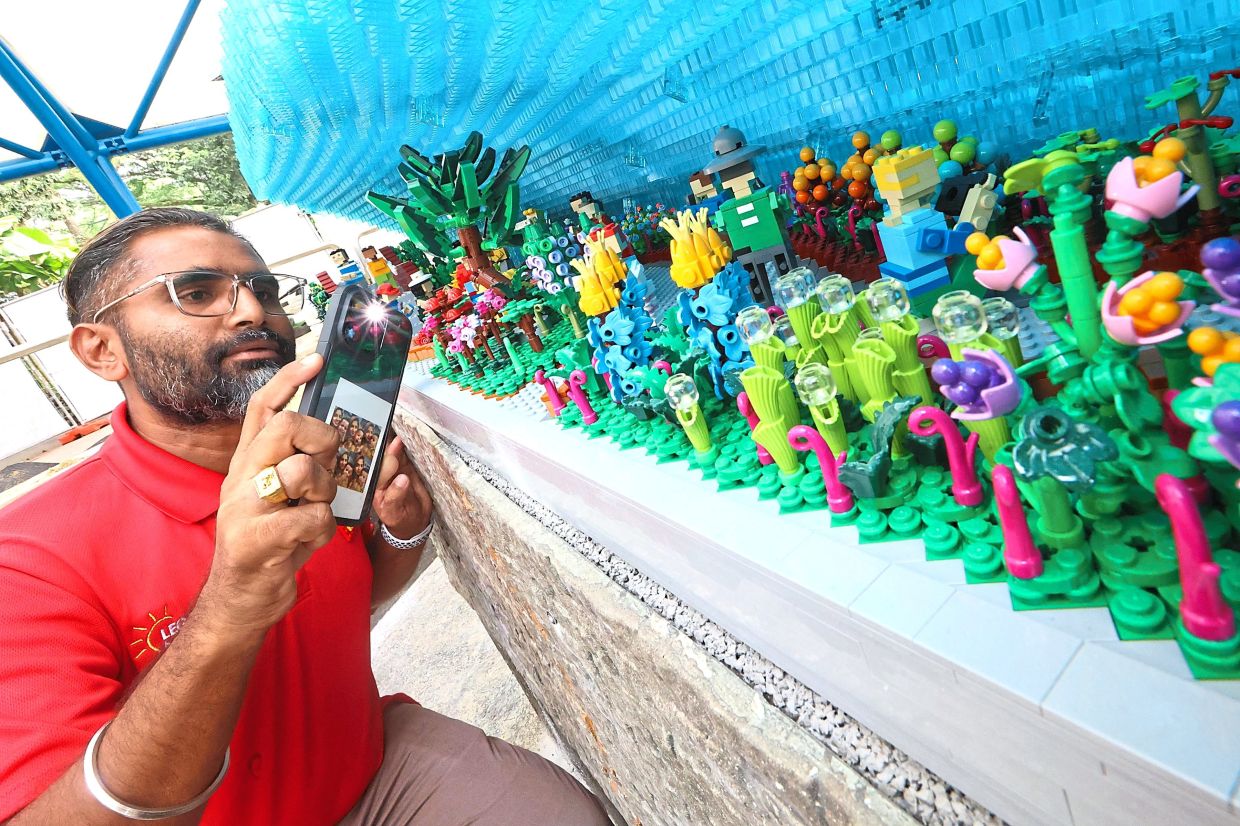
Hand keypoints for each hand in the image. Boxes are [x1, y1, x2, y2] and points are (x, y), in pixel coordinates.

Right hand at [203, 354, 339, 635]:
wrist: (242, 596)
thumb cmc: (273, 541)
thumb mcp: (284, 497)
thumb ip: (303, 465)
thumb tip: (338, 434)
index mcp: (249, 463)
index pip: (263, 408)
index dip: (290, 380)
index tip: (318, 358)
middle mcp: (242, 477)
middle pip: (285, 426)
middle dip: (320, 438)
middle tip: (325, 463)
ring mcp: (245, 507)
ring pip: (303, 472)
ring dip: (325, 492)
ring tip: (314, 511)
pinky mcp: (257, 539)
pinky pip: (312, 518)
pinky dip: (324, 529)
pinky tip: (311, 539)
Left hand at [371, 435, 432, 539]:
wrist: (414, 520)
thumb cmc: (400, 518)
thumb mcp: (395, 512)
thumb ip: (396, 496)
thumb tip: (402, 479)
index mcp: (373, 486)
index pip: (375, 468)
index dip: (381, 457)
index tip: (390, 449)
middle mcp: (381, 474)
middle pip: (381, 455)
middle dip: (386, 443)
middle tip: (394, 432)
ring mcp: (393, 468)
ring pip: (393, 450)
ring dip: (396, 439)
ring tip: (400, 427)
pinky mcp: (405, 465)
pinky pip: (405, 452)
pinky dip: (407, 443)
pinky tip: (409, 433)